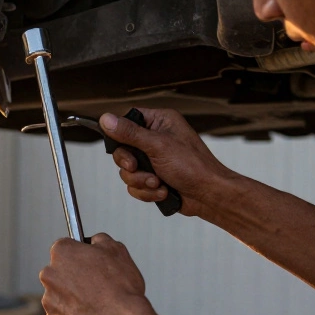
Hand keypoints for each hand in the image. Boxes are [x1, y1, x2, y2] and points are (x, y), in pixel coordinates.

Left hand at [39, 233, 154, 314]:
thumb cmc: (121, 288)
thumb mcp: (117, 251)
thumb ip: (100, 240)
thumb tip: (94, 241)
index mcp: (62, 252)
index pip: (66, 247)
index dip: (81, 254)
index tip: (91, 262)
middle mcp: (49, 275)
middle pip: (60, 272)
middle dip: (75, 277)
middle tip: (97, 285)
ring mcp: (49, 301)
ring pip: (61, 296)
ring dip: (74, 299)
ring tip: (98, 306)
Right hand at [101, 108, 235, 217]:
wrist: (208, 195)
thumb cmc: (193, 166)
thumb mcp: (157, 145)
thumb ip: (129, 133)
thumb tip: (106, 119)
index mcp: (160, 122)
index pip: (128, 121)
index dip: (121, 135)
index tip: (125, 147)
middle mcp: (156, 139)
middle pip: (122, 150)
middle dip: (132, 165)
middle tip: (139, 167)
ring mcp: (155, 160)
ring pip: (127, 171)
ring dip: (141, 181)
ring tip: (158, 182)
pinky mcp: (154, 178)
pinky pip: (135, 186)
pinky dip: (147, 191)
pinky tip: (163, 190)